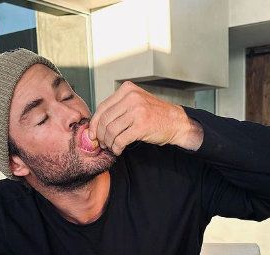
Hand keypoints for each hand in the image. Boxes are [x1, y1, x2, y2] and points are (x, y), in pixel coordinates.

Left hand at [88, 81, 203, 155]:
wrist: (176, 122)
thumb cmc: (154, 114)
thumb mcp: (136, 102)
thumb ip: (118, 107)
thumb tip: (95, 123)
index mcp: (127, 90)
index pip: (102, 107)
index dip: (94, 123)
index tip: (92, 134)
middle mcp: (131, 98)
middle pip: (105, 120)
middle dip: (100, 135)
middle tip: (102, 143)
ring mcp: (137, 111)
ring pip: (111, 131)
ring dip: (108, 143)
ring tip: (111, 147)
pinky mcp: (141, 126)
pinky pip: (120, 140)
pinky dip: (117, 148)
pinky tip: (119, 150)